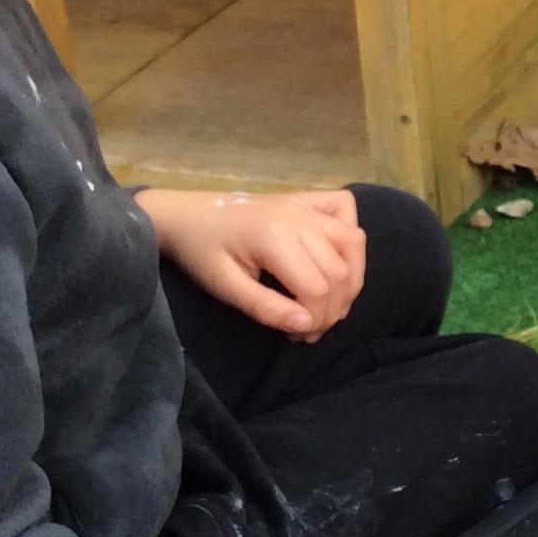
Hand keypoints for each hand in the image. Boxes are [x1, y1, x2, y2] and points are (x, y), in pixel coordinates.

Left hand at [137, 187, 365, 339]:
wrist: (184, 215)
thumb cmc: (200, 253)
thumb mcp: (225, 287)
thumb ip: (266, 307)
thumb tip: (305, 326)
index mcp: (275, 237)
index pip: (318, 289)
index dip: (315, 320)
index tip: (296, 336)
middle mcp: (299, 217)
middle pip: (340, 271)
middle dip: (332, 309)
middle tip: (308, 328)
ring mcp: (305, 206)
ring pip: (353, 244)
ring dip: (349, 278)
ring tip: (328, 302)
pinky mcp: (306, 200)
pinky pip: (346, 211)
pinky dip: (349, 236)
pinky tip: (335, 257)